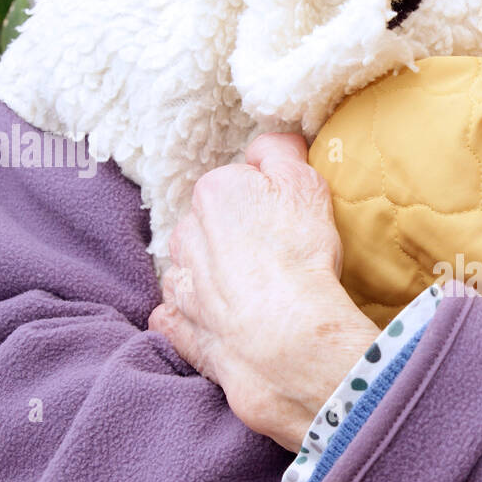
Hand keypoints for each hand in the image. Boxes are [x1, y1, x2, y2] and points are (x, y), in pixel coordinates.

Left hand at [148, 134, 377, 451]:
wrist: (286, 337)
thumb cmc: (300, 256)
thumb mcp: (305, 185)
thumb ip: (280, 153)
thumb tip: (269, 143)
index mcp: (216, 192)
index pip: (235, 185)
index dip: (263, 201)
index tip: (286, 220)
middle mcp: (187, 233)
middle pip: (208, 226)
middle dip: (231, 238)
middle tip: (273, 257)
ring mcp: (180, 284)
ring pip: (190, 269)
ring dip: (210, 277)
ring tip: (252, 294)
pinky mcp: (180, 329)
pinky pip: (176, 316)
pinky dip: (191, 317)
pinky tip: (219, 323)